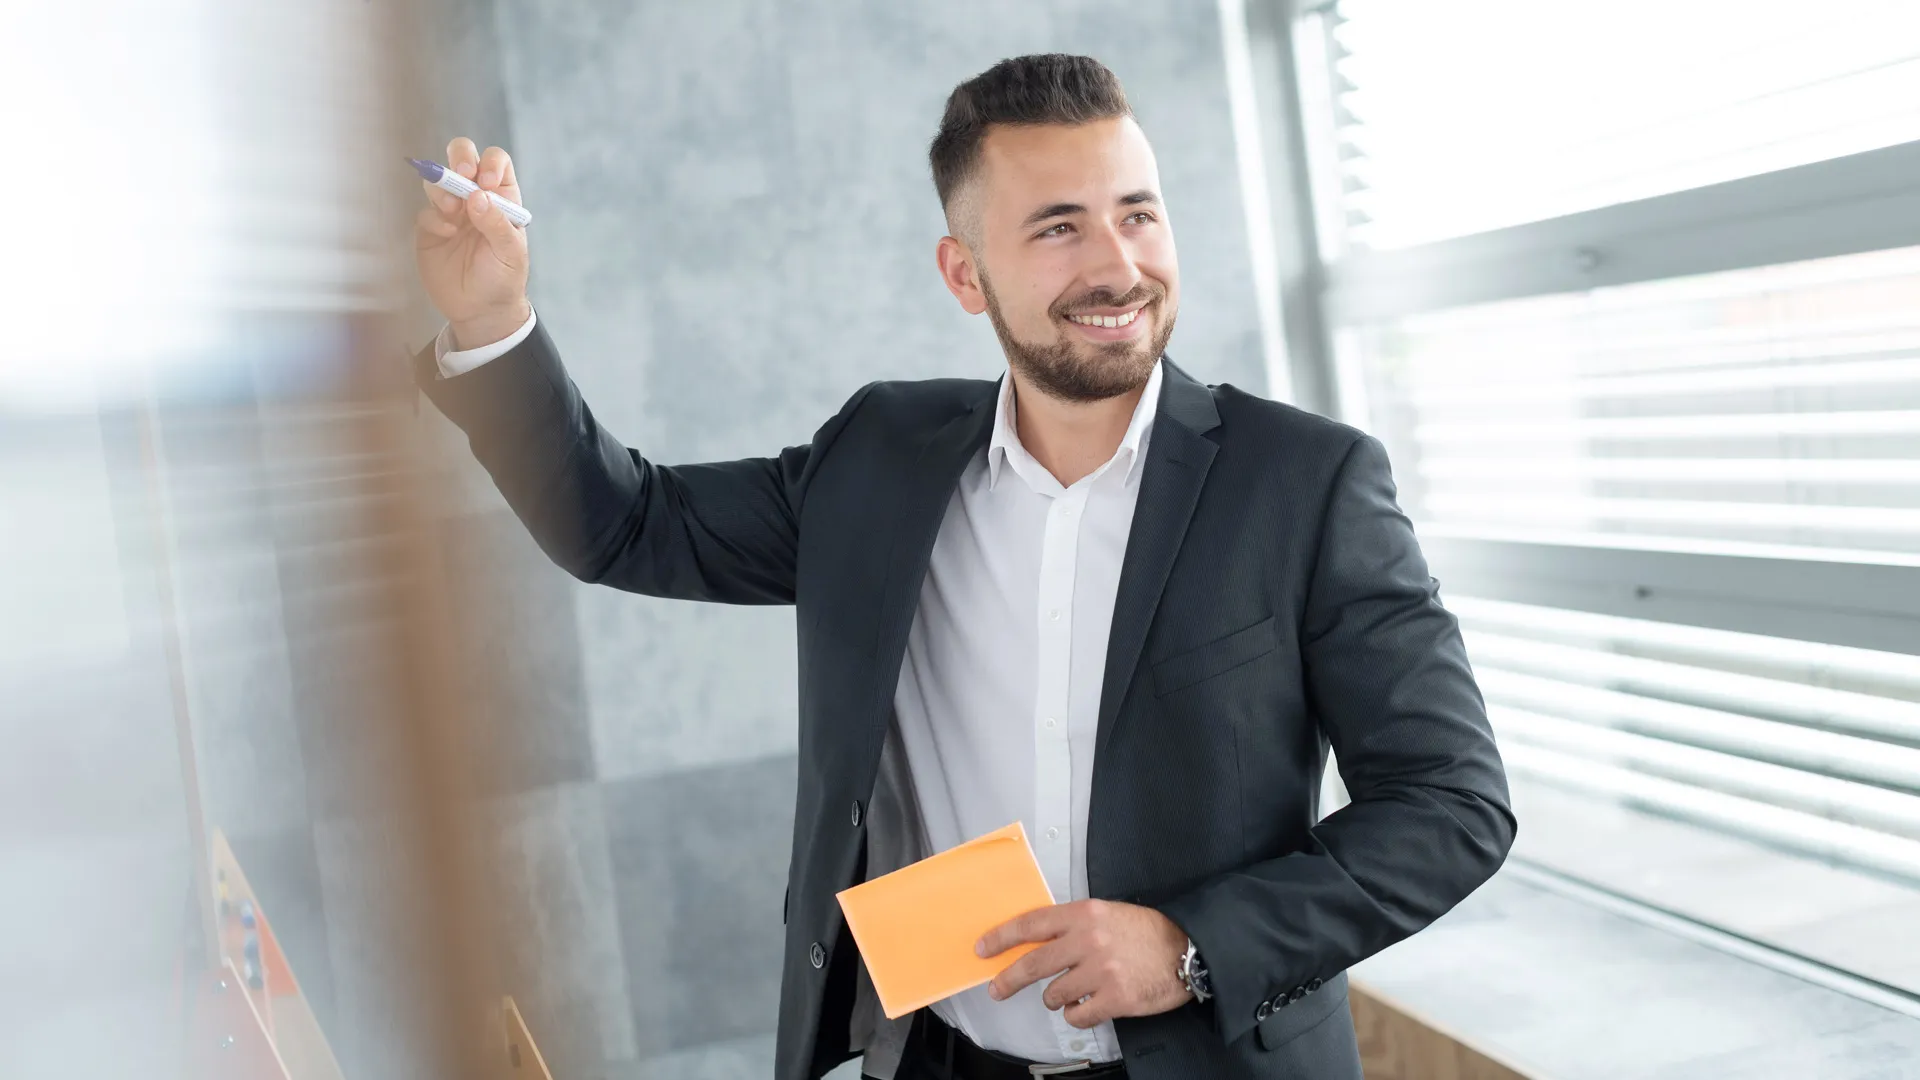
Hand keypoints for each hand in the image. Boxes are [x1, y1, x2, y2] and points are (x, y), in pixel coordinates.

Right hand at [414, 136, 531, 349]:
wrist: (481, 309)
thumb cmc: (504, 277)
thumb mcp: (510, 252)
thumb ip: (497, 223)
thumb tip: (477, 195)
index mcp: (501, 197)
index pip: (495, 162)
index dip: (490, 163)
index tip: (487, 181)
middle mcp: (474, 197)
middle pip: (462, 157)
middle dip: (460, 157)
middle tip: (463, 174)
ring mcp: (450, 211)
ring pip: (438, 180)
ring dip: (443, 188)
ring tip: (452, 210)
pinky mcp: (430, 228)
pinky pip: (425, 212)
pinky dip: (433, 218)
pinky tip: (447, 234)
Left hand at [975, 899, 1192, 1028]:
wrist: (1188, 950)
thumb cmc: (1147, 932)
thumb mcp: (1107, 914)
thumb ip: (1073, 926)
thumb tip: (1036, 943)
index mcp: (1085, 914)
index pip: (1032, 924)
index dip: (1003, 937)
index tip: (984, 948)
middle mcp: (1089, 940)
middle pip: (1034, 963)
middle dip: (1009, 979)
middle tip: (997, 989)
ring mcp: (1102, 971)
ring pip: (1055, 994)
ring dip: (1057, 998)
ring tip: (1073, 992)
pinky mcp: (1115, 998)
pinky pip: (1077, 1015)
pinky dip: (1077, 1015)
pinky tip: (1088, 1006)